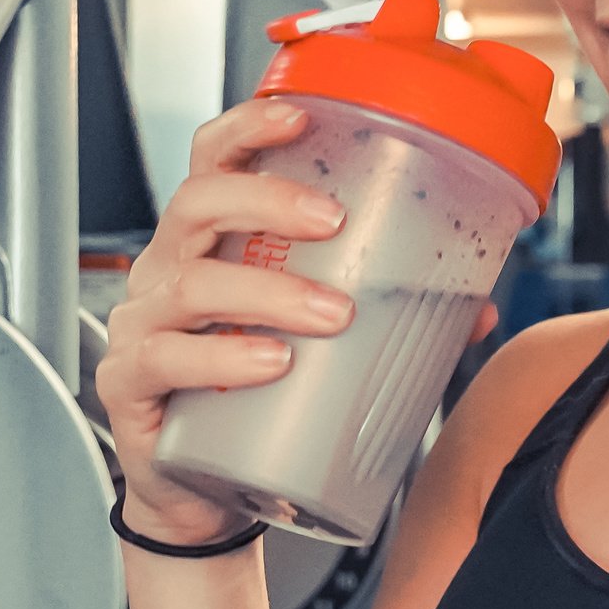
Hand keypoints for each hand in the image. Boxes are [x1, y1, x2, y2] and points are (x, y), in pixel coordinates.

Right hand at [93, 95, 354, 545]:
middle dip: (267, 202)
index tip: (301, 116)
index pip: (211, 162)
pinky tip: (271, 363)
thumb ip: (392, 320)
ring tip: (333, 314)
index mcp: (209, 244)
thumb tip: (478, 311)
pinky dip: (221, 357)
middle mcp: (166, 272)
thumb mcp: (318, 345)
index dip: (247, 129)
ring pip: (191, 284)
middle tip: (336, 222)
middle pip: (196, 204)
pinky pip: (164, 359)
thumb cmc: (256, 398)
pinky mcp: (130, 387)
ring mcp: (142, 327)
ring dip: (268, 290)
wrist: (206, 492)